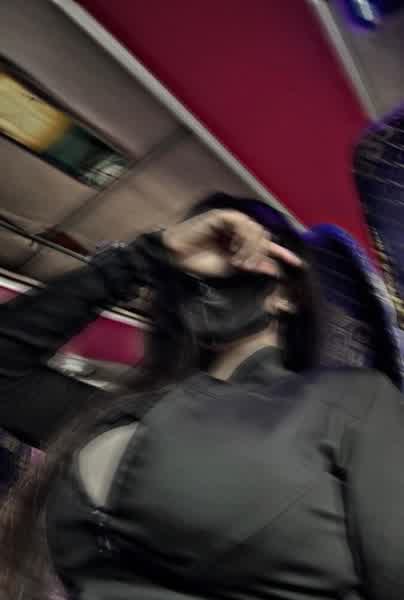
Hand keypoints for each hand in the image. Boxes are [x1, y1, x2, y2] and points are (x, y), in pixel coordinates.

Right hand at [162, 209, 302, 276]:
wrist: (178, 260)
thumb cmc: (202, 265)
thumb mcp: (233, 269)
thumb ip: (254, 265)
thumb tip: (274, 268)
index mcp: (241, 243)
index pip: (267, 245)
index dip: (282, 253)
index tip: (297, 264)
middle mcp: (238, 230)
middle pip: (264, 236)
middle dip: (261, 253)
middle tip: (249, 267)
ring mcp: (230, 221)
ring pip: (256, 229)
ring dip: (251, 248)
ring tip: (240, 263)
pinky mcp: (221, 215)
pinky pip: (242, 223)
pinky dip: (243, 238)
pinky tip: (233, 251)